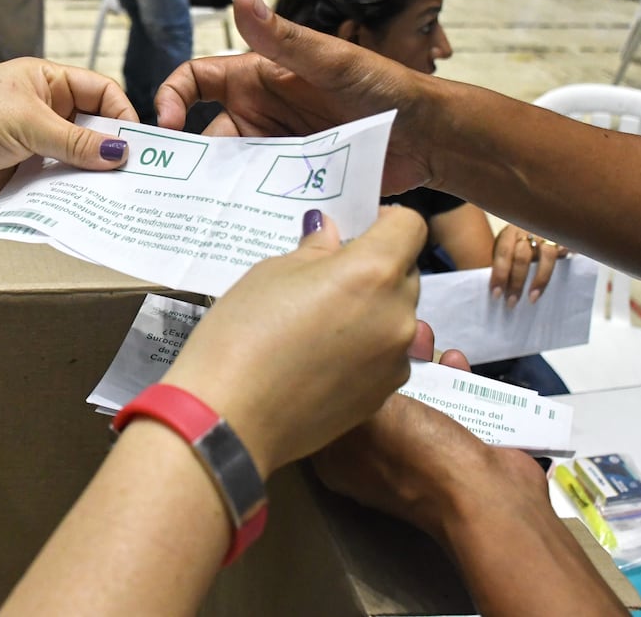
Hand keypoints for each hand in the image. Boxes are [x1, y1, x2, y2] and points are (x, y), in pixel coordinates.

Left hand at [0, 57, 137, 204]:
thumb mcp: (27, 122)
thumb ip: (76, 141)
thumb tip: (119, 153)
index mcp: (47, 81)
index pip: (101, 91)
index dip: (122, 114)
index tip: (137, 142)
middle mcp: (46, 110)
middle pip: (94, 128)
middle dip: (112, 148)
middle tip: (135, 173)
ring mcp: (36, 143)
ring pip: (80, 159)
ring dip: (95, 174)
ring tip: (117, 192)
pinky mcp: (26, 173)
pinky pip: (60, 183)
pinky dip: (74, 193)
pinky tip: (89, 204)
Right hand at [155, 0, 440, 194]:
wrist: (429, 137)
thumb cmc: (386, 86)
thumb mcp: (331, 60)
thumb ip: (282, 37)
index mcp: (259, 77)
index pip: (197, 81)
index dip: (173, 97)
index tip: (167, 124)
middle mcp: (261, 113)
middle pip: (206, 136)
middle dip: (189, 158)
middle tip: (174, 185)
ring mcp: (276, 150)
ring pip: (229, 172)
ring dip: (217, 189)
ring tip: (203, 210)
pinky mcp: (294, 182)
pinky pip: (260, 196)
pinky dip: (247, 208)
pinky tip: (240, 222)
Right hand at [161, 207, 426, 475]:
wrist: (230, 418)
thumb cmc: (243, 334)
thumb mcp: (272, 272)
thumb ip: (315, 250)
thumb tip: (331, 234)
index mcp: (373, 272)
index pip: (410, 226)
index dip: (385, 223)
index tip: (356, 233)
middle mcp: (399, 314)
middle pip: (406, 273)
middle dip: (376, 269)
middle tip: (328, 280)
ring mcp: (396, 360)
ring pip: (398, 317)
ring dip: (374, 310)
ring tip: (322, 326)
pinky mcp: (384, 395)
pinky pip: (387, 355)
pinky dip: (367, 348)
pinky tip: (322, 361)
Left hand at [313, 333, 542, 539]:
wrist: (485, 494)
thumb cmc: (416, 456)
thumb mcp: (368, 416)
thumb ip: (350, 390)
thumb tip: (339, 371)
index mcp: (341, 461)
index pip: (326, 410)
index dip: (334, 373)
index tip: (344, 337)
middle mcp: (375, 459)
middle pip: (373, 398)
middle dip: (382, 360)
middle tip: (389, 328)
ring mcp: (417, 454)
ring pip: (413, 398)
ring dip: (420, 364)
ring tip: (424, 334)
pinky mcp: (455, 448)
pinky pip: (448, 405)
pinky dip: (452, 379)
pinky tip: (455, 360)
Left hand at [489, 226, 564, 304]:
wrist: (542, 224)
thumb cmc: (518, 244)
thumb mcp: (507, 247)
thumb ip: (504, 263)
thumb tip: (498, 289)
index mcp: (510, 233)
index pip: (503, 253)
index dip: (499, 274)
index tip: (496, 294)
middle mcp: (528, 232)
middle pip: (523, 257)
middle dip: (516, 282)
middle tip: (511, 302)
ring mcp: (547, 235)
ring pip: (547, 255)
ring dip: (539, 279)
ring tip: (532, 298)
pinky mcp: (563, 240)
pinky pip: (566, 250)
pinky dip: (564, 260)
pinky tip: (560, 277)